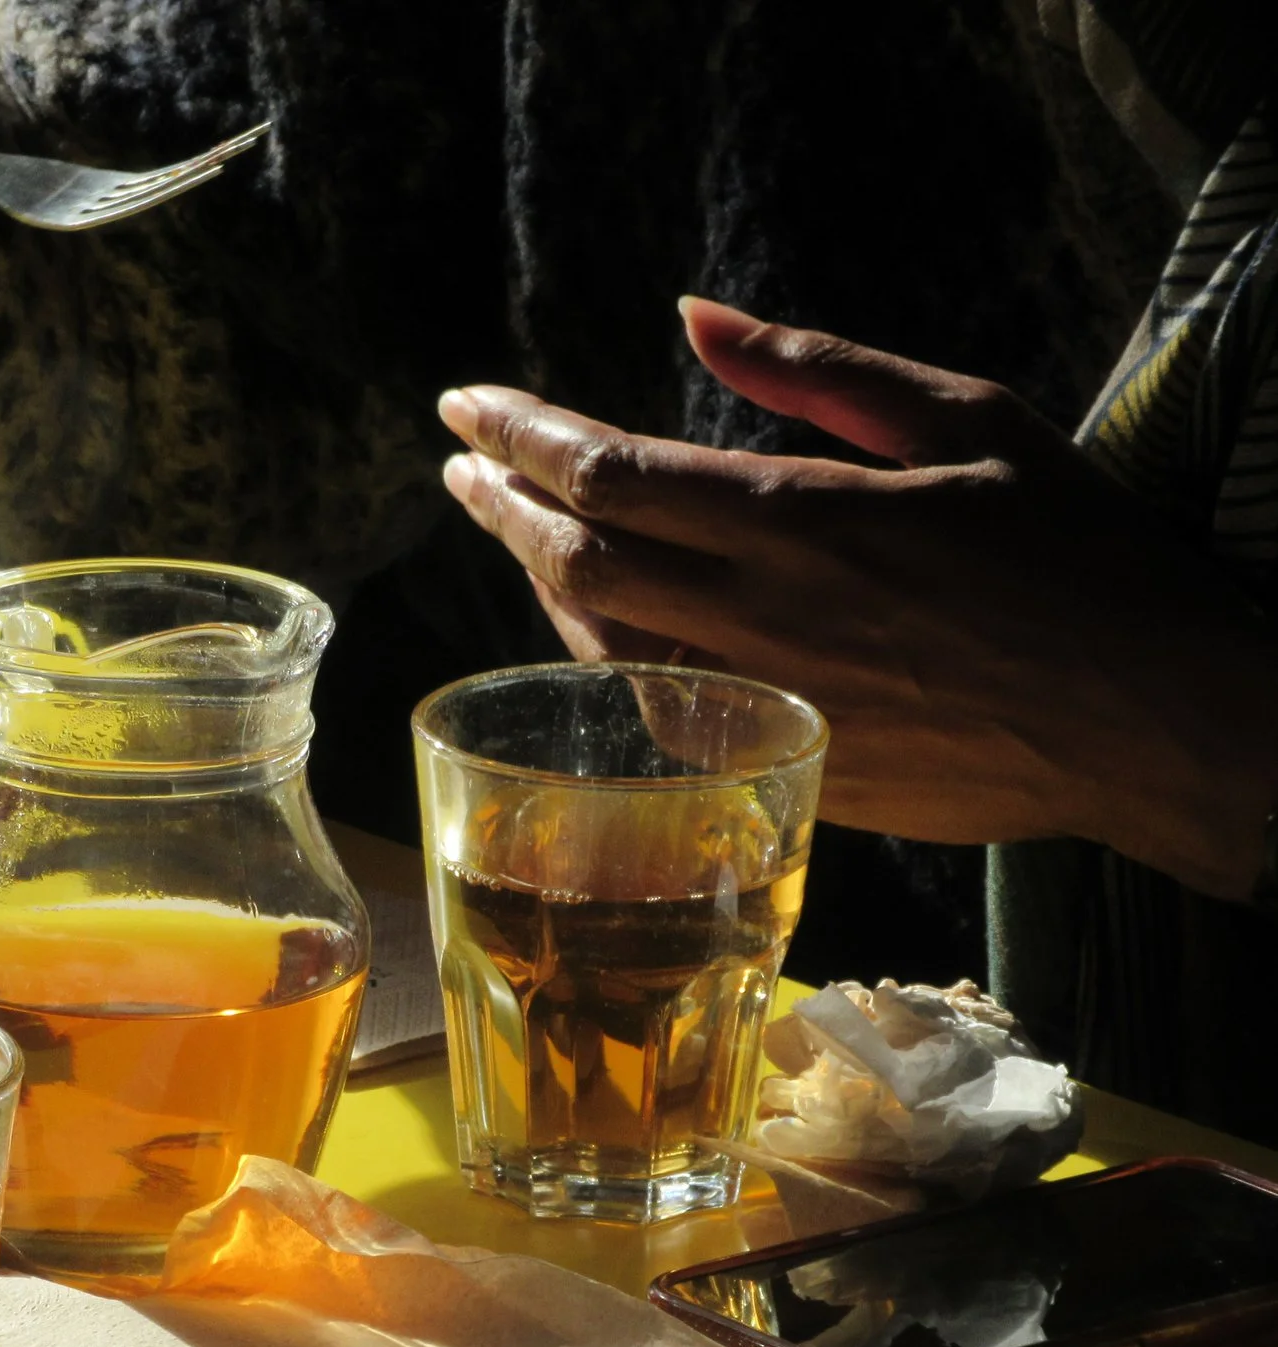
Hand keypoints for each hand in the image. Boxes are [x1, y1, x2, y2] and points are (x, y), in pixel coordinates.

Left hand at [438, 299, 1277, 901]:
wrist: (1149, 719)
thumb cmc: (1074, 553)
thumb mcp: (966, 420)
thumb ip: (818, 367)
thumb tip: (694, 313)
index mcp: (800, 519)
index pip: (607, 470)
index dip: (518, 435)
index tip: (464, 406)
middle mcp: (760, 618)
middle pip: (572, 562)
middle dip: (498, 504)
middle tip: (461, 465)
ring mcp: (759, 706)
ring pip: (596, 644)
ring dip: (540, 581)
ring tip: (516, 525)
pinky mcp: (776, 769)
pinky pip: (651, 709)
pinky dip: (602, 655)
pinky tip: (597, 619)